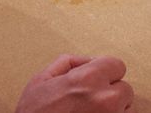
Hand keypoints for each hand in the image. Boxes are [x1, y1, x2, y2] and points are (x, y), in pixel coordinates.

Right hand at [15, 55, 135, 112]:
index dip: (105, 69)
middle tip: (92, 95)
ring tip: (92, 109)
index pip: (117, 65)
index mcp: (87, 79)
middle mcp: (103, 100)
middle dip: (110, 89)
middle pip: (125, 88)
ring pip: (126, 108)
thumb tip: (87, 60)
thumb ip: (68, 62)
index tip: (98, 75)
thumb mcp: (43, 77)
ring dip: (114, 107)